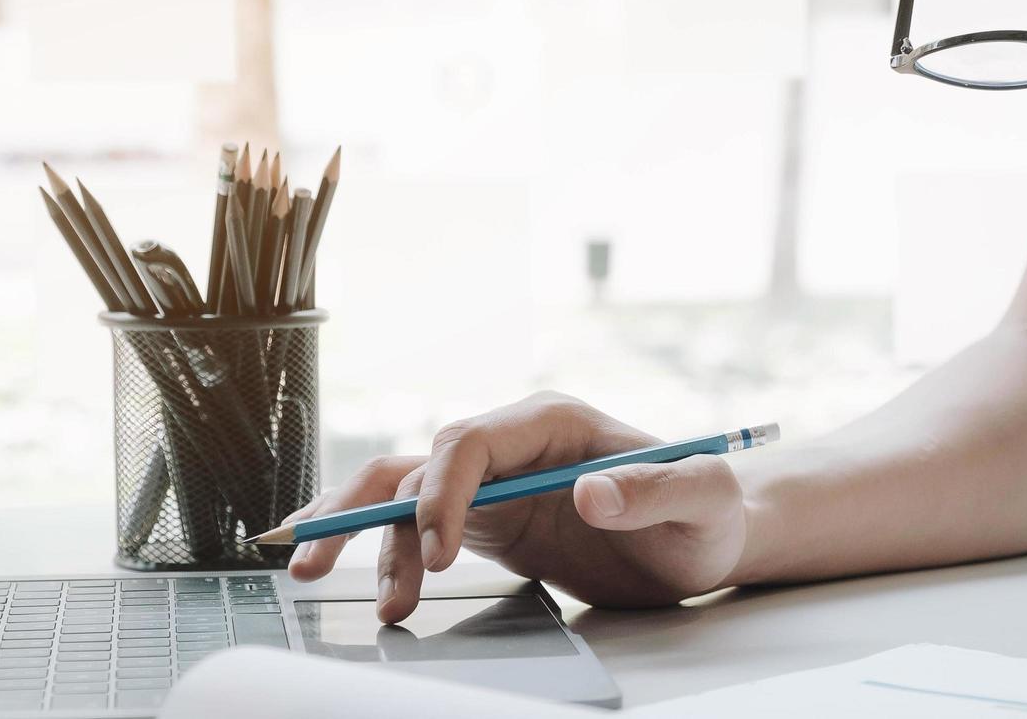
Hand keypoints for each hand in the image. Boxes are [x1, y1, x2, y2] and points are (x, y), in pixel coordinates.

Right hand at [281, 392, 748, 617]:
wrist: (707, 541)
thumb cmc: (709, 513)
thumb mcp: (704, 499)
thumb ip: (655, 490)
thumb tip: (591, 490)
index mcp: (554, 422)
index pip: (469, 443)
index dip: (440, 493)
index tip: (437, 555)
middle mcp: (513, 443)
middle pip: (416, 464)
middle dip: (361, 510)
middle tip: (317, 561)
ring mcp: (495, 483)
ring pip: (403, 496)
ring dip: (365, 541)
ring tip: (365, 603)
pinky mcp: (490, 522)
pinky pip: (418, 529)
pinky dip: (384, 554)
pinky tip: (371, 590)